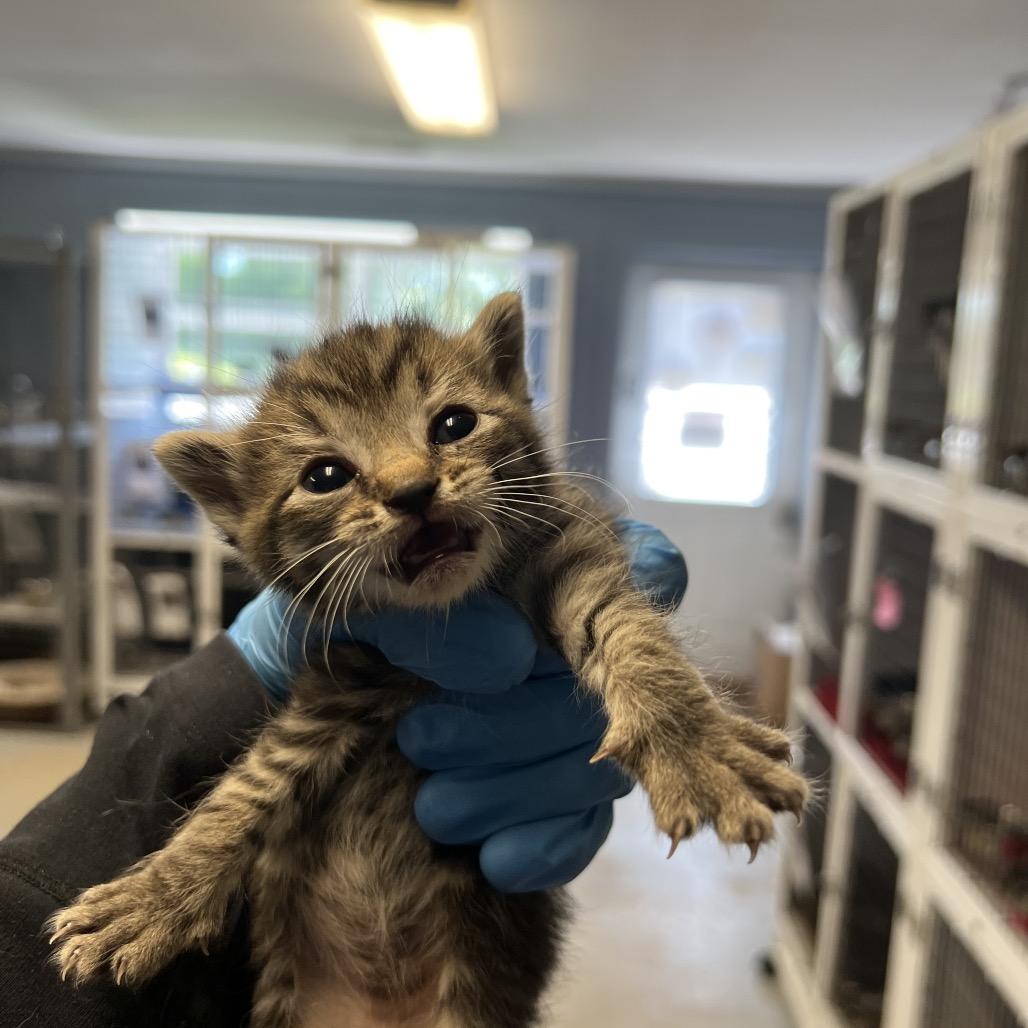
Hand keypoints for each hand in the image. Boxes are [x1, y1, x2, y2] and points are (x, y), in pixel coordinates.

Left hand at [226, 518, 687, 890]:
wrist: (333, 658)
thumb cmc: (360, 604)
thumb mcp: (371, 593)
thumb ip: (429, 613)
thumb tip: (508, 660)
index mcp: (568, 559)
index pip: (651, 579)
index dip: (615, 629)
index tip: (514, 665)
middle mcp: (598, 634)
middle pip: (600, 695)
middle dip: (505, 730)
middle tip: (417, 738)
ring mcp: (589, 713)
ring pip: (595, 766)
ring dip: (511, 793)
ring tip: (431, 803)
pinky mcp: (567, 781)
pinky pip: (586, 824)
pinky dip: (544, 845)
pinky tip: (495, 860)